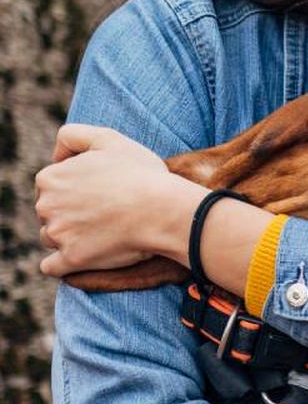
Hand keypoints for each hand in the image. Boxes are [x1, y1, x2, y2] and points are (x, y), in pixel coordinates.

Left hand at [33, 124, 202, 276]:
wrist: (164, 210)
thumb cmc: (142, 174)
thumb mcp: (108, 139)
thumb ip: (74, 136)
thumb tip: (56, 157)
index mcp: (50, 177)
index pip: (50, 186)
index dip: (75, 189)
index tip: (101, 193)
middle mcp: (46, 205)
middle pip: (50, 212)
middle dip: (70, 213)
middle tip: (105, 213)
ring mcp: (58, 234)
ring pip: (52, 237)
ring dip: (69, 237)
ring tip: (102, 233)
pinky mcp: (71, 259)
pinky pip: (53, 267)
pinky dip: (63, 263)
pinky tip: (81, 256)